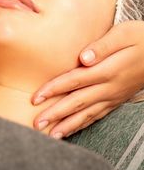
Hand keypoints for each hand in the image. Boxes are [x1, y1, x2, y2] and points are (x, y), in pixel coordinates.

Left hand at [31, 20, 143, 138]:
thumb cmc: (140, 38)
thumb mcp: (123, 34)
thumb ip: (102, 47)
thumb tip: (83, 58)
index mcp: (107, 70)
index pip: (75, 81)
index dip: (54, 89)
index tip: (37, 97)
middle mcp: (109, 87)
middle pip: (77, 102)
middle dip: (55, 114)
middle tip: (37, 123)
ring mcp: (113, 96)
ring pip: (87, 114)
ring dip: (67, 125)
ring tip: (51, 135)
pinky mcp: (116, 99)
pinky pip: (97, 115)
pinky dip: (83, 124)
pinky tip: (72, 129)